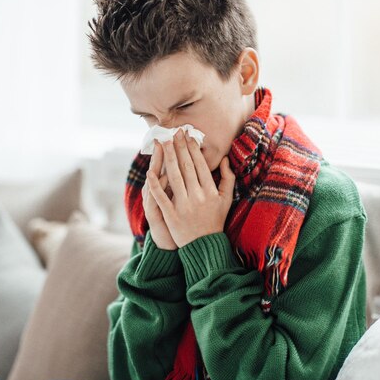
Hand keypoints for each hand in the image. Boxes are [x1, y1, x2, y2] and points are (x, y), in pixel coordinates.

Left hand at [147, 128, 234, 247]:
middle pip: (186, 167)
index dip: (193, 149)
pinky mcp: (171, 216)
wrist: (204, 246)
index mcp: (211, 191)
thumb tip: (224, 159)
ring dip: (168, 158)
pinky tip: (150, 171)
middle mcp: (198, 197)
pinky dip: (155, 184)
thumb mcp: (227, 199)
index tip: (187, 136)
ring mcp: (184, 206)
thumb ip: (228, 178)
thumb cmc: (215, 220)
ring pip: (174, 177)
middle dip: (179, 148)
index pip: (200, 165)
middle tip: (174, 133)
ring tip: (164, 144)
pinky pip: (161, 197)